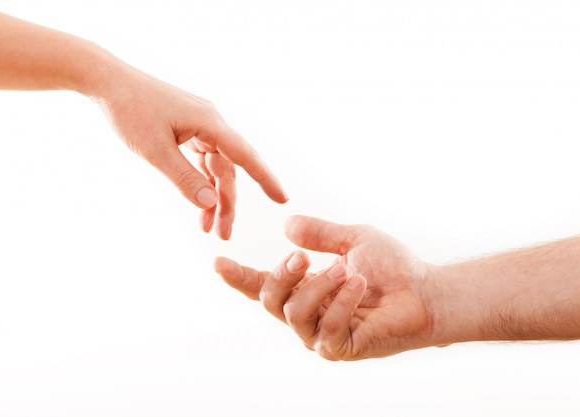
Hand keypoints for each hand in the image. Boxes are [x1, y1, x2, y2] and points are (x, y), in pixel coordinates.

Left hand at [92, 65, 287, 238]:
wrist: (108, 82)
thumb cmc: (129, 111)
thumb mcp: (155, 151)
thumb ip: (184, 179)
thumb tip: (211, 202)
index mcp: (209, 122)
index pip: (245, 155)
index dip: (266, 179)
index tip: (282, 199)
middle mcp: (210, 123)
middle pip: (228, 169)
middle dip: (227, 203)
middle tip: (223, 234)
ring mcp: (199, 126)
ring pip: (216, 168)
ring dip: (213, 196)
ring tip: (208, 227)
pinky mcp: (188, 129)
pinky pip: (202, 161)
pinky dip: (200, 182)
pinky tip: (198, 204)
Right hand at [215, 215, 437, 359]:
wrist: (425, 291)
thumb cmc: (392, 267)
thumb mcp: (353, 239)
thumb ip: (320, 234)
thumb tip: (287, 225)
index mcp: (305, 288)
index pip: (263, 285)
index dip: (239, 276)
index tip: (218, 261)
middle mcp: (307, 313)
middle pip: (271, 299)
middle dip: (282, 274)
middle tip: (302, 256)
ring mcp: (320, 334)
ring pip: (295, 312)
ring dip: (320, 286)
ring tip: (350, 271)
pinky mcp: (339, 349)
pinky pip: (325, 329)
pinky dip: (341, 302)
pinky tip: (359, 285)